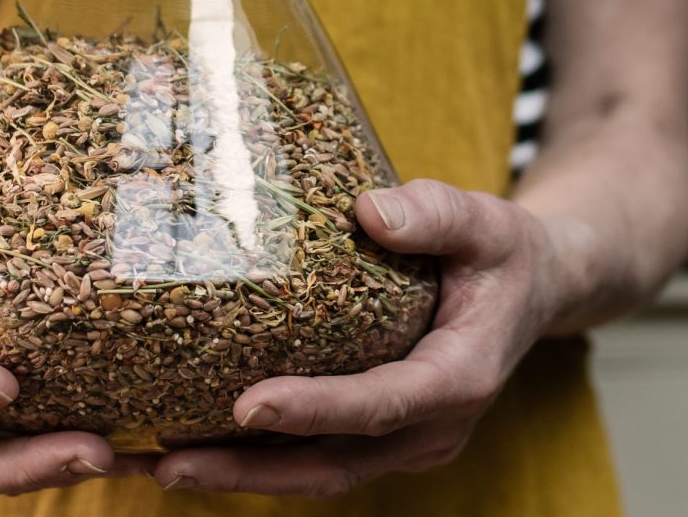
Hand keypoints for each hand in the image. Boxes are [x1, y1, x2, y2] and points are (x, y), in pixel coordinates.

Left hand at [150, 179, 584, 496]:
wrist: (532, 291)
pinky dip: (256, 458)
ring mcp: (406, 443)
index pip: (380, 404)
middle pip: (334, 463)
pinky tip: (192, 444)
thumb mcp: (485, 220)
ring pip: (318, 474)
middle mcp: (432, 428)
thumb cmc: (501, 253)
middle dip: (249, 469)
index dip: (315, 409)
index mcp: (460, 377)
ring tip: (155, 464)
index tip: (248, 406)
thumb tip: (370, 211)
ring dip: (239, 475)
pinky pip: (316, 459)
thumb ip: (435, 213)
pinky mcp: (381, 440)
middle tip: (168, 461)